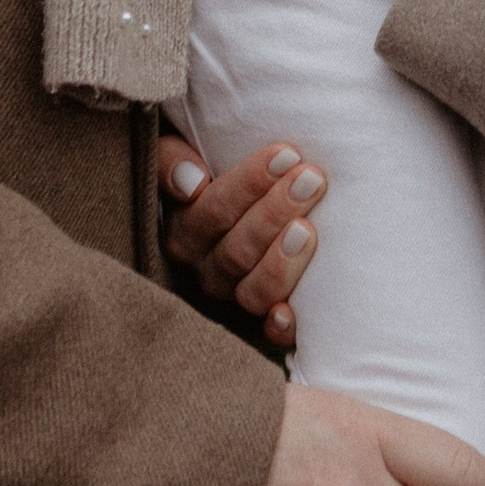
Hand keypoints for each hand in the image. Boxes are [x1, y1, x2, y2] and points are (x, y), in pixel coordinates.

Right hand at [159, 130, 326, 350]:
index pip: (212, 211)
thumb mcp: (181, 151)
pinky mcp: (261, 320)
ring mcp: (234, 296)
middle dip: (275, 213)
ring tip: (309, 229)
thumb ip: (173, 158)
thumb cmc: (220, 167)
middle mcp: (205, 268)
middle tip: (311, 179)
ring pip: (252, 291)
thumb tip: (192, 183)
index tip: (286, 155)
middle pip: (236, 250)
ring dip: (281, 262)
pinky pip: (266, 334)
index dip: (249, 184)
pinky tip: (290, 313)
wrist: (250, 199)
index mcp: (185, 229)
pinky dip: (277, 327)